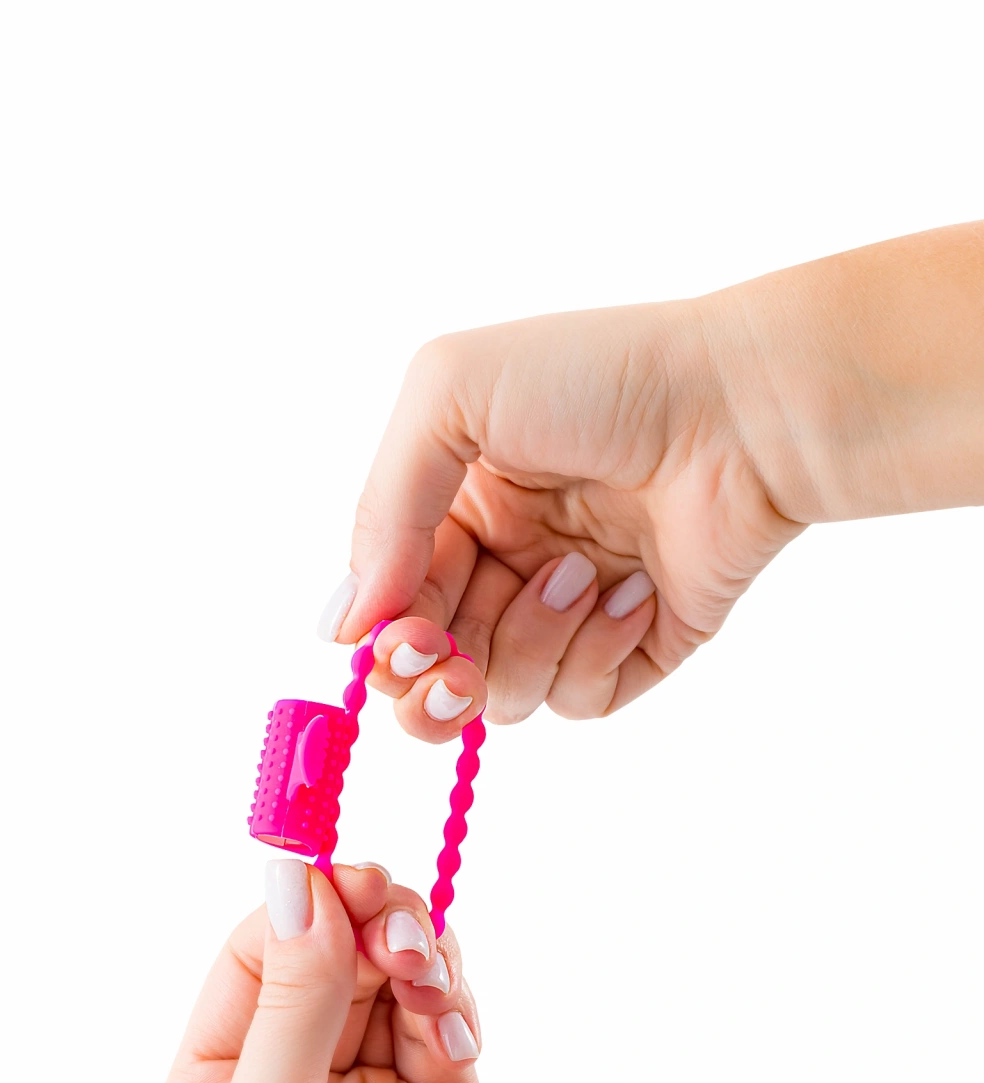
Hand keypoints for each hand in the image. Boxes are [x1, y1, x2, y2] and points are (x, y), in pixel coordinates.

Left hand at [156, 860, 538, 1082]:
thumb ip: (291, 996)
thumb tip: (296, 876)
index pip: (257, 953)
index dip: (305, 907)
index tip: (354, 878)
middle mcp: (286, 1079)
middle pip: (331, 951)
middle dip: (373, 928)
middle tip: (407, 937)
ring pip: (393, 972)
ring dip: (419, 961)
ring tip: (435, 993)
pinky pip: (444, 1014)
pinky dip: (454, 1006)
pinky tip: (456, 1040)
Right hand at [324, 223, 983, 737]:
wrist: (740, 407)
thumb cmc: (601, 378)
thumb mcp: (452, 396)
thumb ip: (384, 508)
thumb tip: (345, 624)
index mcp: (453, 507)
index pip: (390, 603)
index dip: (386, 638)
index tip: (403, 640)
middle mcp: (504, 564)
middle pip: (433, 671)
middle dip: (432, 681)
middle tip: (453, 671)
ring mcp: (569, 611)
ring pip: (505, 694)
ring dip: (532, 641)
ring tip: (581, 570)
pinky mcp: (633, 648)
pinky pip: (579, 699)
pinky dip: (598, 651)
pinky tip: (634, 587)